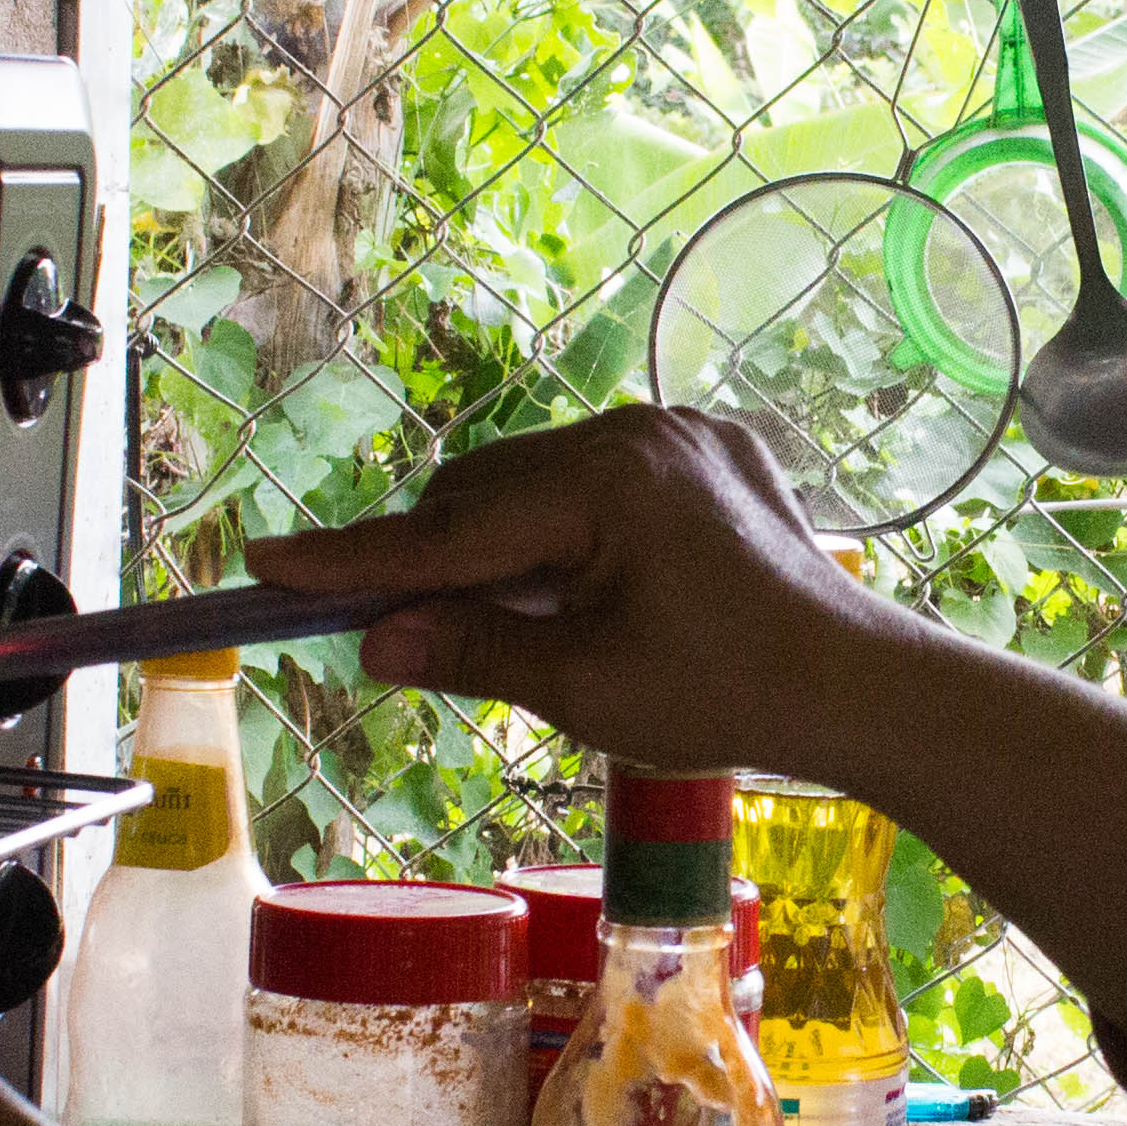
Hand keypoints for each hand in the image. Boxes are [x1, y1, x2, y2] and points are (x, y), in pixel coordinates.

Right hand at [242, 407, 922, 780]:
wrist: (862, 687)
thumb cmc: (731, 696)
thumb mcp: (586, 688)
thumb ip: (474, 652)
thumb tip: (375, 641)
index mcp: (609, 480)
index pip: (450, 529)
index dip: (354, 559)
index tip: (264, 560)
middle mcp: (641, 429)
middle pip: (485, 492)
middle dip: (437, 559)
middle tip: (402, 632)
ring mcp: (681, 432)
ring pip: (536, 481)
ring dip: (502, 545)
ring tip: (520, 623)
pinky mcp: (710, 450)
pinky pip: (599, 478)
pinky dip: (567, 529)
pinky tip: (589, 591)